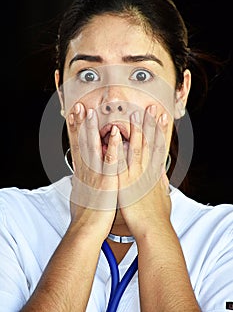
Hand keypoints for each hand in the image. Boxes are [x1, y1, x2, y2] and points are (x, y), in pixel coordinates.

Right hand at [67, 102, 120, 239]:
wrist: (86, 231)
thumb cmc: (86, 215)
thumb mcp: (81, 195)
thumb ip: (81, 183)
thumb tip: (77, 179)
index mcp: (84, 172)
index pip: (78, 146)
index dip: (77, 130)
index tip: (76, 116)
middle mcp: (87, 171)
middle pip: (82, 143)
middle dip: (81, 124)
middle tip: (80, 107)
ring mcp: (96, 175)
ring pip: (94, 148)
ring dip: (94, 130)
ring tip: (93, 112)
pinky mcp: (107, 182)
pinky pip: (111, 162)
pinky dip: (112, 147)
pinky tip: (115, 134)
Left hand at [117, 105, 170, 239]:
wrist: (152, 229)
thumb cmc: (157, 216)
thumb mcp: (163, 196)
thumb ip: (161, 183)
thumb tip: (161, 174)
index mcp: (154, 174)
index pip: (159, 147)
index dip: (160, 131)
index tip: (161, 118)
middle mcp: (147, 172)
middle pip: (149, 144)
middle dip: (150, 125)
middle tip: (151, 108)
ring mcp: (136, 176)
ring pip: (136, 149)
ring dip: (135, 131)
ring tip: (134, 115)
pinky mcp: (124, 184)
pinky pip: (119, 163)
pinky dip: (117, 149)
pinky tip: (114, 137)